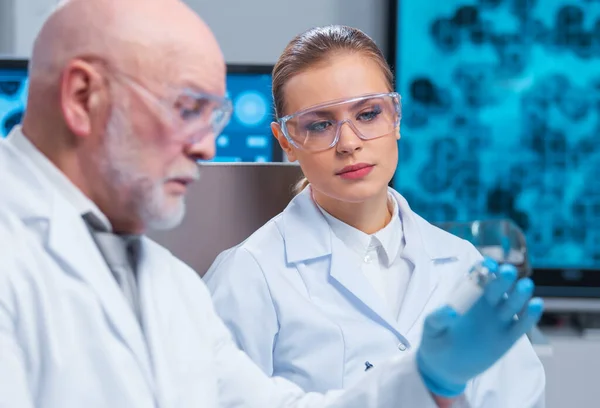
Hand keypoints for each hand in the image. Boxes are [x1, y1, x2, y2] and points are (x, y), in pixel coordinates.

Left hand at [416, 261, 543, 397]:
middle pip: (498, 286)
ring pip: (513, 303)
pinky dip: (530, 315)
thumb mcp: (431, 328)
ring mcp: (499, 319)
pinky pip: (522, 325)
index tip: (486, 264)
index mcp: (467, 294)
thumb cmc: (435, 340)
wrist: (444, 367)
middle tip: (506, 271)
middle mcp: (486, 303)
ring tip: (525, 285)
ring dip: (520, 293)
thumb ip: (438, 317)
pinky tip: (536, 304)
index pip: (479, 276)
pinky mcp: (508, 337)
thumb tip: (450, 311)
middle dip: (503, 277)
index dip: (484, 268)